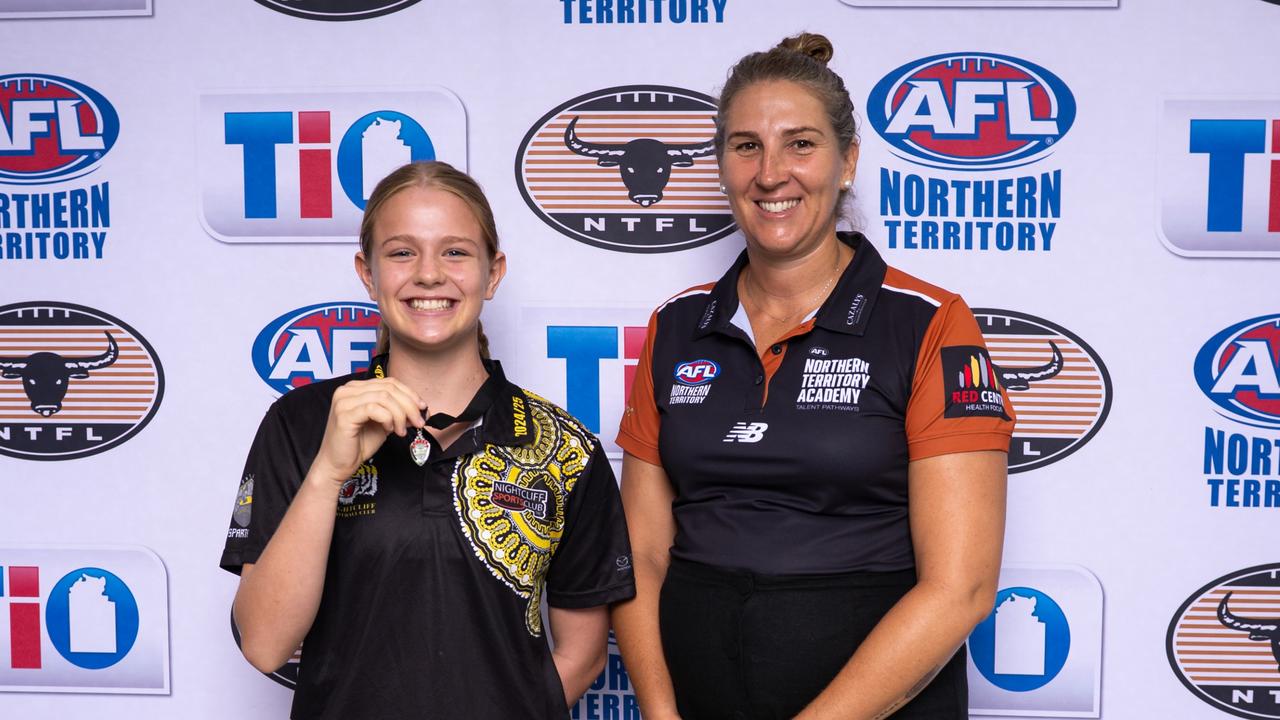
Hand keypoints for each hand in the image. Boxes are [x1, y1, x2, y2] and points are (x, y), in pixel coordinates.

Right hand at [310, 377, 425, 483]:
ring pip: (384, 397)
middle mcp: (348, 390)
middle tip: (418, 422)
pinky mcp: (344, 414)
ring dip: (400, 414)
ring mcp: (344, 401)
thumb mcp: (384, 423)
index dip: (410, 394)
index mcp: (356, 388)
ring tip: (402, 430)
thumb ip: (398, 412)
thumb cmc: (358, 444)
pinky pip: (374, 409)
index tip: (423, 408)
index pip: (390, 382)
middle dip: (409, 405)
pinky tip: (389, 430)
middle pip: (389, 388)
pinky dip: (388, 419)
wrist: (338, 465)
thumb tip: (421, 408)